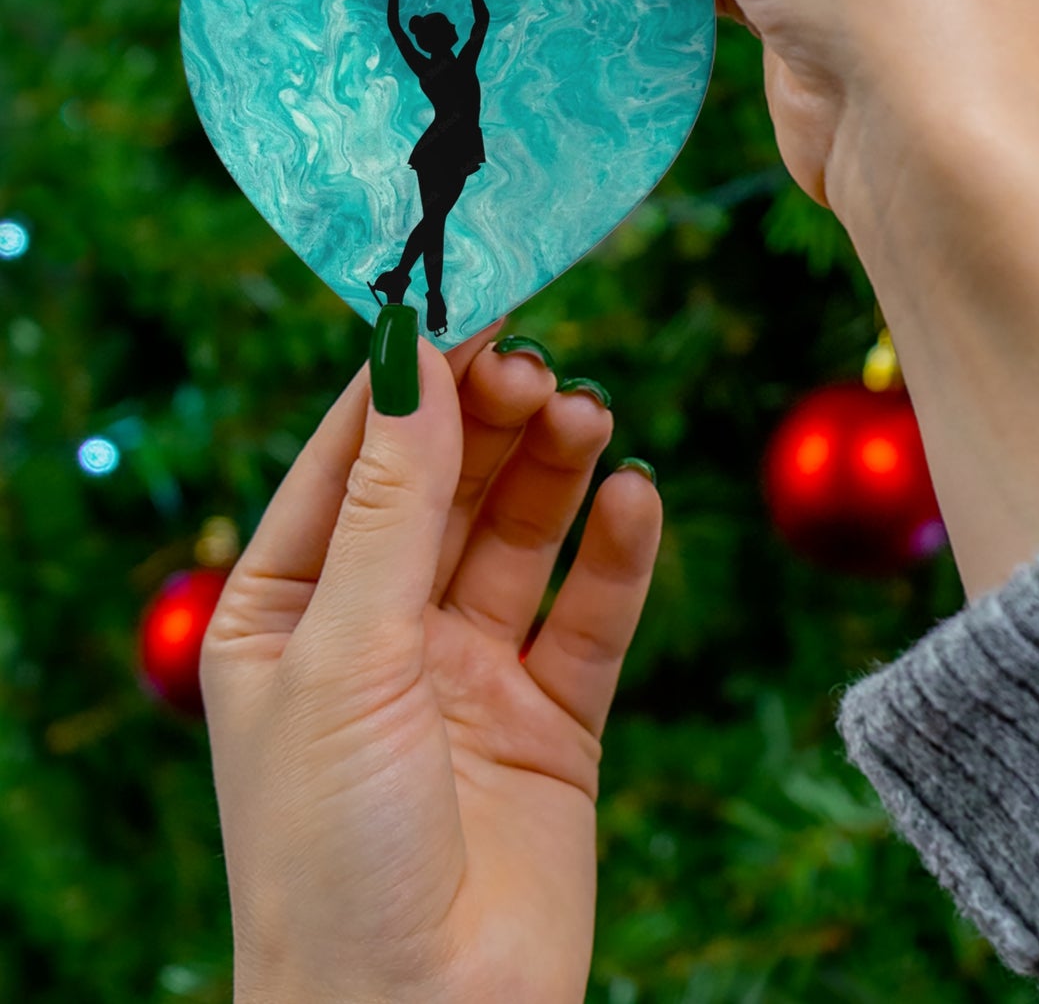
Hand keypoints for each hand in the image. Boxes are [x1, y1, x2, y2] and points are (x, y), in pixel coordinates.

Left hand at [201, 325, 661, 1003]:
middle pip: (446, 487)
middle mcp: (379, 631)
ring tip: (589, 415)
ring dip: (555, 470)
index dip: (407, 381)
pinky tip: (635, 500)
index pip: (350, 461)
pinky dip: (617, 554)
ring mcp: (469, 673)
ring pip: (521, 537)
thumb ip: (391, 506)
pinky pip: (591, 615)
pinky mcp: (552, 719)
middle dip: (490, 421)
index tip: (466, 300)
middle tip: (539, 366)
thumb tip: (413, 357)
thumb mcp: (346, 655)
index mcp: (289, 612)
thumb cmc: (331, 853)